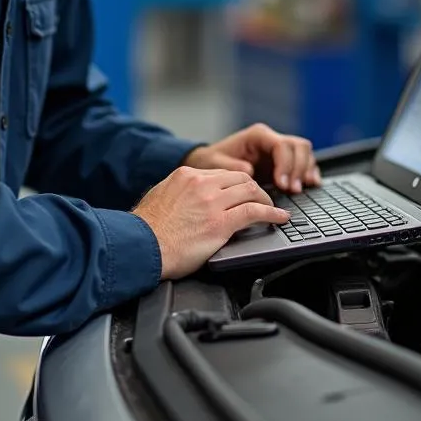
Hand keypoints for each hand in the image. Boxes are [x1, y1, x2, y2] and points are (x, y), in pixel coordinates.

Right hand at [132, 167, 289, 279]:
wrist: (140, 246)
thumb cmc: (146, 230)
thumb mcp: (160, 197)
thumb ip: (178, 192)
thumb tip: (187, 199)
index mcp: (186, 176)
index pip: (222, 173)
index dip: (238, 184)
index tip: (244, 192)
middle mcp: (201, 183)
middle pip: (240, 178)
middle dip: (255, 189)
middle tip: (263, 200)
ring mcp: (212, 202)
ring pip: (251, 191)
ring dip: (266, 200)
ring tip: (273, 210)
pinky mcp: (220, 223)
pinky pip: (255, 212)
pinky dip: (272, 214)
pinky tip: (280, 218)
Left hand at [185, 124, 318, 194]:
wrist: (210, 162)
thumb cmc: (212, 161)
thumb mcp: (215, 163)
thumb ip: (231, 166)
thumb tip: (249, 170)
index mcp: (257, 136)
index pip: (281, 145)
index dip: (285, 164)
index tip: (282, 184)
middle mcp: (271, 139)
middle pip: (298, 146)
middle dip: (298, 168)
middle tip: (292, 190)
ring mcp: (279, 149)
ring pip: (304, 152)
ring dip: (305, 171)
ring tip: (298, 190)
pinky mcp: (283, 161)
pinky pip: (304, 162)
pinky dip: (309, 172)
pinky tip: (311, 184)